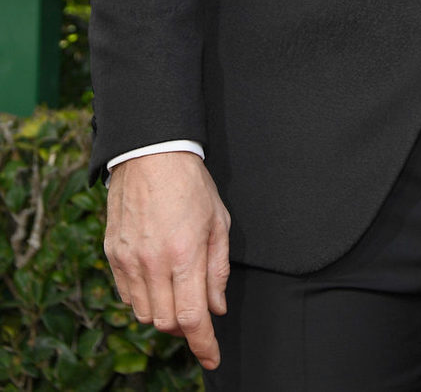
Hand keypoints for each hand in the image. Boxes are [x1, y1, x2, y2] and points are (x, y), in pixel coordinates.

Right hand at [103, 151, 230, 370]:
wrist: (151, 153)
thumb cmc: (190, 184)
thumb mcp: (219, 221)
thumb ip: (218, 269)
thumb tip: (217, 307)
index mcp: (185, 253)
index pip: (192, 317)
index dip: (203, 344)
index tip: (212, 357)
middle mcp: (153, 262)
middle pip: (165, 322)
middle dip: (185, 325)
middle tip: (197, 308)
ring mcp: (129, 260)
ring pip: (143, 314)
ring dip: (163, 313)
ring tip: (176, 289)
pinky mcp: (112, 254)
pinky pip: (126, 295)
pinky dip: (143, 298)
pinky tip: (156, 278)